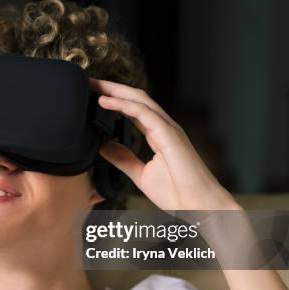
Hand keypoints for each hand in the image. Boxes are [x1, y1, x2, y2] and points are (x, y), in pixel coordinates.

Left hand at [90, 78, 239, 209]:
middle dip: (112, 88)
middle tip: (89, 82)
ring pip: (140, 100)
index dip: (114, 99)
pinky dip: (123, 105)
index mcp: (158, 134)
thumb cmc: (178, 193)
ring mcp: (168, 129)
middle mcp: (164, 127)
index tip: (93, 95)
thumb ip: (124, 159)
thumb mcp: (141, 174)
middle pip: (135, 98)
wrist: (199, 207)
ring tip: (94, 86)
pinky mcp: (169, 135)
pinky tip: (106, 102)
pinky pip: (144, 113)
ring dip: (115, 91)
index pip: (133, 109)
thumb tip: (104, 147)